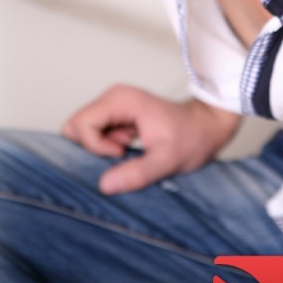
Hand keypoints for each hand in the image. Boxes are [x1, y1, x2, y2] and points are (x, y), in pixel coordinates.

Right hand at [61, 85, 240, 193]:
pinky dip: (107, 147)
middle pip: (75, 126)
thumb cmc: (192, 138)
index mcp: (121, 100)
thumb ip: (137, 173)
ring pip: (83, 131)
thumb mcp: (167, 161)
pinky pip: (96, 133)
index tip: (121, 153)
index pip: (80, 124)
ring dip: (100, 148)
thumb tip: (104, 186)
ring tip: (129, 151)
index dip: (94, 146)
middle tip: (121, 154)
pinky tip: (130, 149)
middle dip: (92, 147)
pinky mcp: (116, 115)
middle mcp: (113, 97)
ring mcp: (113, 105)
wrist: (207, 127)